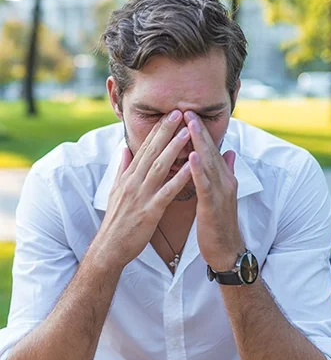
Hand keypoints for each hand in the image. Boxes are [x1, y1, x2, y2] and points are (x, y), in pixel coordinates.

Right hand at [95, 110, 191, 268]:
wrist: (110, 247)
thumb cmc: (117, 220)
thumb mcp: (115, 191)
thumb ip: (122, 169)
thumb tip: (124, 151)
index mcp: (128, 176)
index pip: (143, 148)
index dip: (156, 130)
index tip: (168, 114)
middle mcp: (133, 181)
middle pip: (151, 151)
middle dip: (165, 131)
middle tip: (179, 112)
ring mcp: (141, 195)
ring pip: (159, 167)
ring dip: (174, 148)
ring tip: (186, 132)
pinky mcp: (149, 211)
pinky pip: (167, 191)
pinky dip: (179, 178)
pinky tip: (191, 167)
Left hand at [184, 111, 244, 270]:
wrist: (226, 250)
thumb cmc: (219, 222)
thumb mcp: (222, 195)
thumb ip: (224, 172)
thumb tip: (229, 152)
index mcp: (223, 178)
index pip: (211, 151)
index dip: (201, 132)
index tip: (188, 114)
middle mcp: (224, 181)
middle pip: (210, 151)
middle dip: (198, 130)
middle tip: (186, 109)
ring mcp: (221, 193)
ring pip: (209, 163)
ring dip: (199, 142)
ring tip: (189, 124)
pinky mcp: (213, 206)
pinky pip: (205, 185)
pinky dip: (199, 169)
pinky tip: (192, 156)